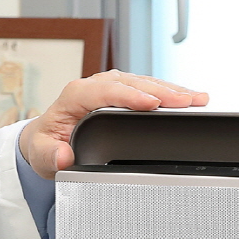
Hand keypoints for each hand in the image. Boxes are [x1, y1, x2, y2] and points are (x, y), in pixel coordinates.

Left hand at [17, 70, 208, 179]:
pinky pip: (147, 87)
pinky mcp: (122, 91)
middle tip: (187, 102)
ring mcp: (109, 86)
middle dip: (160, 91)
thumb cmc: (46, 144)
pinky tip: (190, 98)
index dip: (130, 96)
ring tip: (197, 98)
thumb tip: (63, 156)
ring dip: (171, 90)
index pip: (106, 91)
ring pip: (143, 82)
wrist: (46, 139)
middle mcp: (94, 86)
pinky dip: (169, 93)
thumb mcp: (41, 154)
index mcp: (75, 96)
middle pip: (131, 83)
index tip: (152, 103)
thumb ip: (50, 155)